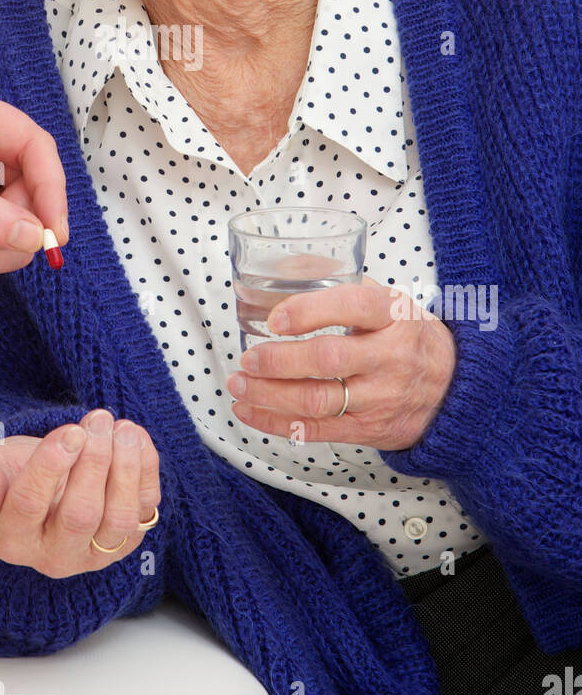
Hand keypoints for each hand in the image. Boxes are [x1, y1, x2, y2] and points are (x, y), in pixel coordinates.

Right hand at [0, 409, 161, 577]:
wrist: (44, 483)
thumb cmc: (11, 475)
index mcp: (12, 540)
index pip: (29, 506)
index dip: (50, 466)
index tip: (69, 432)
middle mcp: (55, 556)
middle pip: (80, 515)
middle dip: (93, 462)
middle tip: (97, 420)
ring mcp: (96, 552)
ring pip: (119, 519)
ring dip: (126, 468)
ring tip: (122, 429)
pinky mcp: (128, 538)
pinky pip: (146, 509)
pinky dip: (147, 470)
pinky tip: (135, 438)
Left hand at [226, 276, 456, 450]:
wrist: (456, 389)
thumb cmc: (408, 337)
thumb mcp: (389, 301)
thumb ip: (340, 283)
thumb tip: (284, 265)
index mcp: (393, 314)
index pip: (351, 306)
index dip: (309, 311)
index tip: (275, 318)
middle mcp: (390, 356)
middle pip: (328, 359)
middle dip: (279, 360)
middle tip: (247, 358)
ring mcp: (382, 396)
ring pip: (318, 400)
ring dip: (269, 394)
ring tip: (239, 384)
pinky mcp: (370, 429)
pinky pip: (317, 429)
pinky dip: (276, 422)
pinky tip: (250, 411)